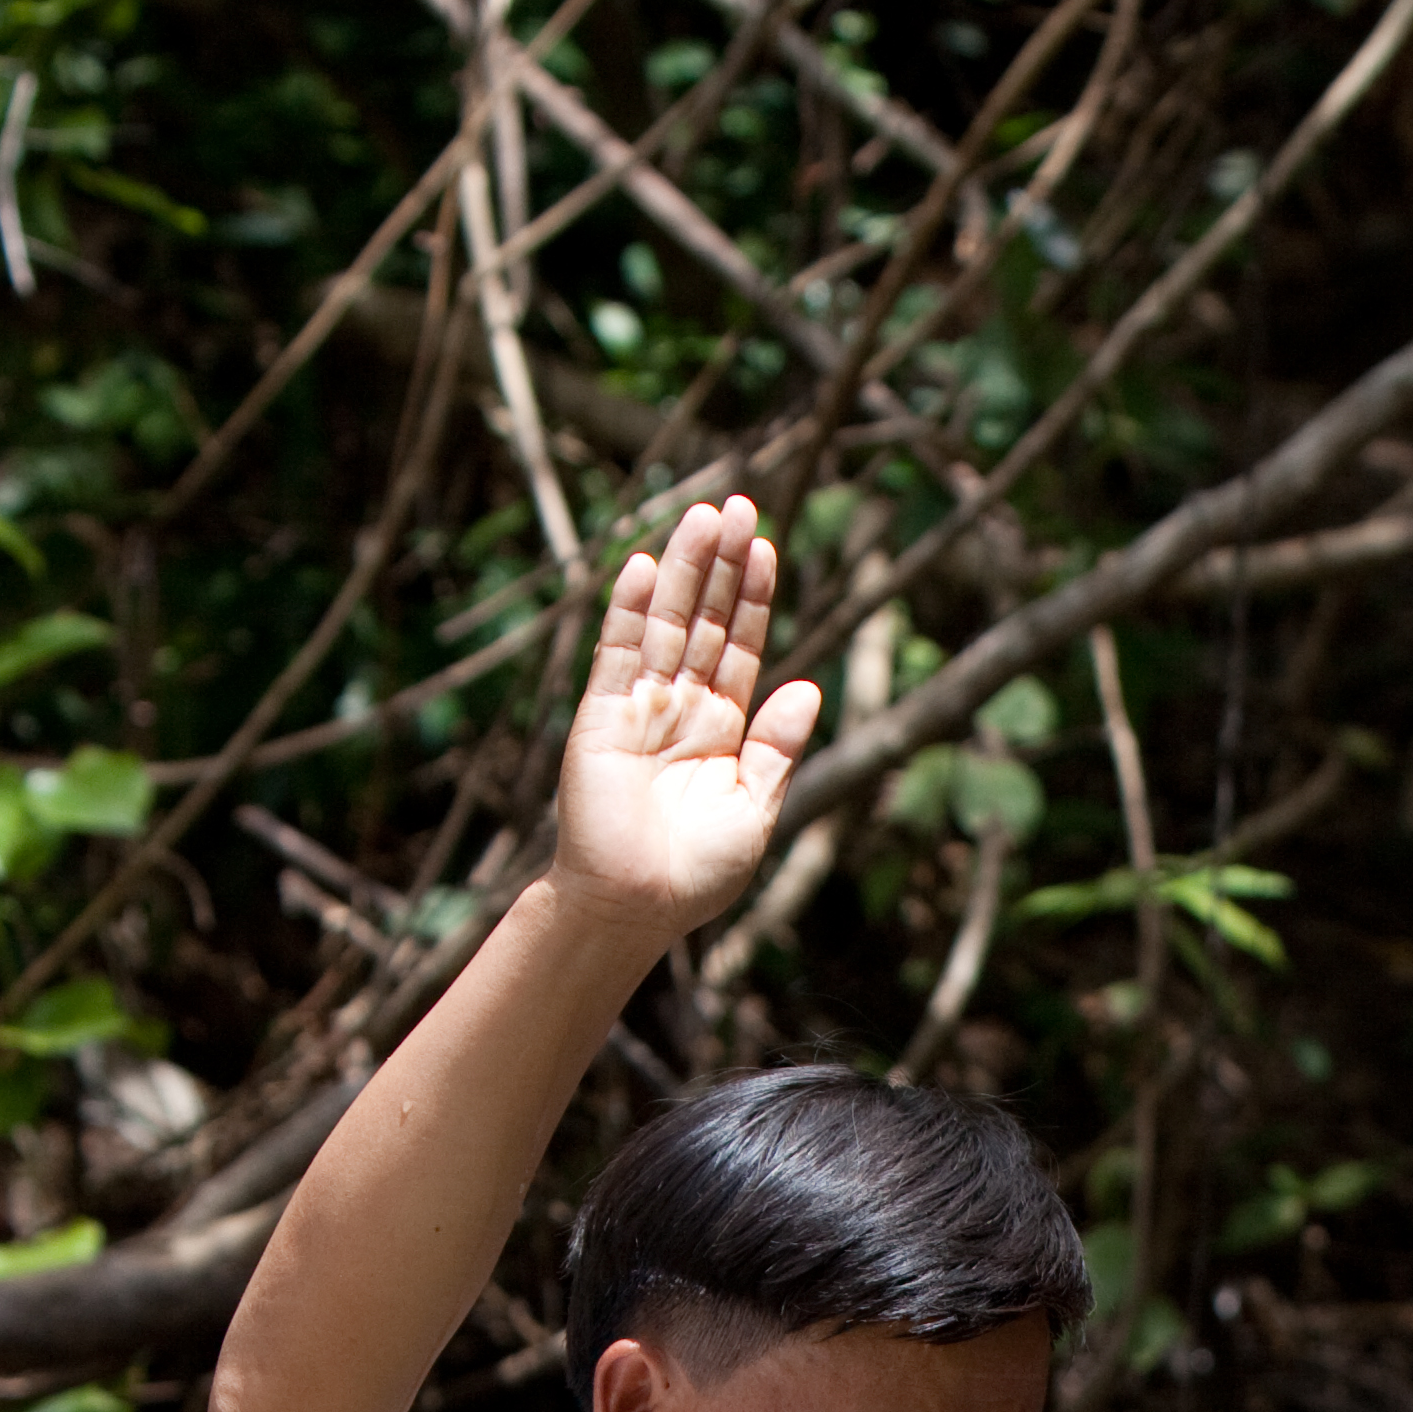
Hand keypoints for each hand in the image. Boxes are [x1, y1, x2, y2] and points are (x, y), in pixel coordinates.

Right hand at [554, 497, 822, 946]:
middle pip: (707, 621)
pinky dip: (632, 611)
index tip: (767, 548)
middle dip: (723, 565)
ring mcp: (640, 708)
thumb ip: (778, 747)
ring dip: (685, 569)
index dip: (755, 598)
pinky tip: (648, 565)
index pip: (742, 648)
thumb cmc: (697, 874)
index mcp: (721, 731)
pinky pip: (618, 654)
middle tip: (739, 504)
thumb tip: (810, 685)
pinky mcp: (602, 717)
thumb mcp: (756, 809)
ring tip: (704, 513)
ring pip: (667, 624)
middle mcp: (681, 709)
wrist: (636, 907)